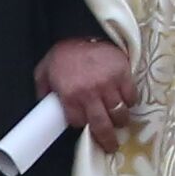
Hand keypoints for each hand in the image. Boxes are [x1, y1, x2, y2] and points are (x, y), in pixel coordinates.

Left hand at [38, 34, 138, 154]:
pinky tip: (126, 101)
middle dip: (108, 140)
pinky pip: (131, 95)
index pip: (79, 123)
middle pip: (103, 125)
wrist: (80, 30)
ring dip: (121, 120)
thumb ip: (43, 92)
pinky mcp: (123, 73)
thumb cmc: (62, 54)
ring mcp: (109, 84)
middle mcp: (90, 94)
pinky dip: (129, 101)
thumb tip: (44, 109)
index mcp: (69, 96)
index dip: (82, 124)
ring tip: (120, 122)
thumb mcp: (43, 73)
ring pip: (120, 113)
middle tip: (112, 145)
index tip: (84, 123)